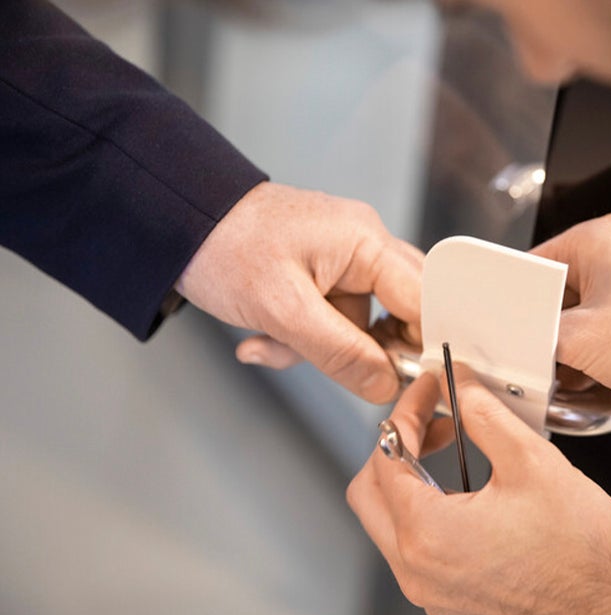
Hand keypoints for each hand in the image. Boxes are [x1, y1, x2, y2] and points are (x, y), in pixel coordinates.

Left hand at [176, 181, 422, 402]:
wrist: (176, 222)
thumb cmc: (223, 247)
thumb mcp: (282, 310)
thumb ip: (340, 352)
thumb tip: (385, 387)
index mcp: (366, 242)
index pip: (425, 300)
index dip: (421, 344)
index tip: (404, 380)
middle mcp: (364, 245)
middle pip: (398, 313)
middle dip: (364, 350)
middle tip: (337, 368)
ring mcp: (343, 257)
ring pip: (361, 322)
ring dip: (322, 348)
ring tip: (272, 344)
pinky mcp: (321, 271)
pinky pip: (332, 317)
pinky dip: (303, 338)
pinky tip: (263, 339)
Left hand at [347, 368, 610, 614]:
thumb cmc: (585, 554)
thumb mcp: (532, 461)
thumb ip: (484, 413)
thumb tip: (460, 385)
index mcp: (430, 534)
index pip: (386, 456)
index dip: (406, 412)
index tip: (427, 393)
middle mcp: (419, 571)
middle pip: (369, 493)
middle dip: (395, 447)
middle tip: (432, 421)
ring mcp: (431, 593)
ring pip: (388, 524)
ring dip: (409, 481)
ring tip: (452, 451)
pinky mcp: (449, 602)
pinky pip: (413, 551)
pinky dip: (425, 514)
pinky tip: (464, 493)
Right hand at [531, 214, 610, 412]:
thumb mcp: (582, 341)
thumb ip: (537, 338)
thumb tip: (517, 345)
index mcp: (602, 239)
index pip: (535, 263)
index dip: (513, 301)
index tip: (504, 329)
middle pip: (556, 295)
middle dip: (545, 331)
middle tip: (540, 355)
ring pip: (579, 319)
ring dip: (569, 350)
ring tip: (572, 371)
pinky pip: (603, 335)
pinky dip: (592, 358)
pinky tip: (592, 379)